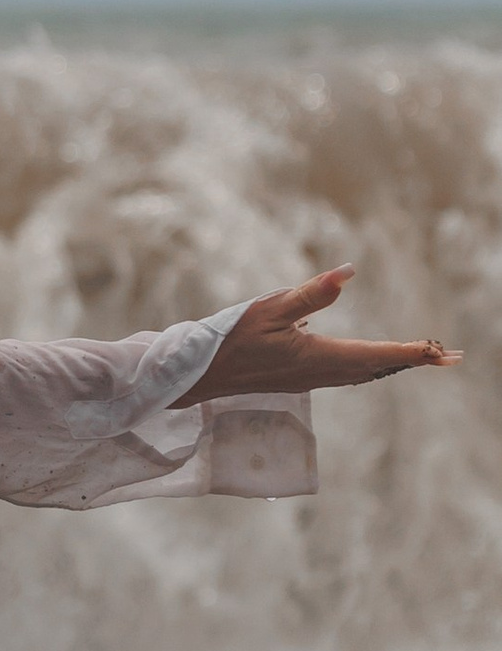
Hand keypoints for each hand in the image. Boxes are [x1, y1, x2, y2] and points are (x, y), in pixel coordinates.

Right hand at [180, 267, 458, 403]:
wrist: (199, 374)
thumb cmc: (229, 340)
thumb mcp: (268, 309)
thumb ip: (311, 294)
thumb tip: (348, 273)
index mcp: (318, 357)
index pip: (376, 355)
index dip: (410, 352)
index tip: (440, 352)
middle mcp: (321, 372)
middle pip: (378, 367)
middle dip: (413, 360)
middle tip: (450, 357)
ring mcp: (311, 377)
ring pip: (364, 372)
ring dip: (394, 363)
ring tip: (423, 357)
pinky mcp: (301, 376)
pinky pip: (349, 372)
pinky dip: (371, 365)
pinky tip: (373, 360)